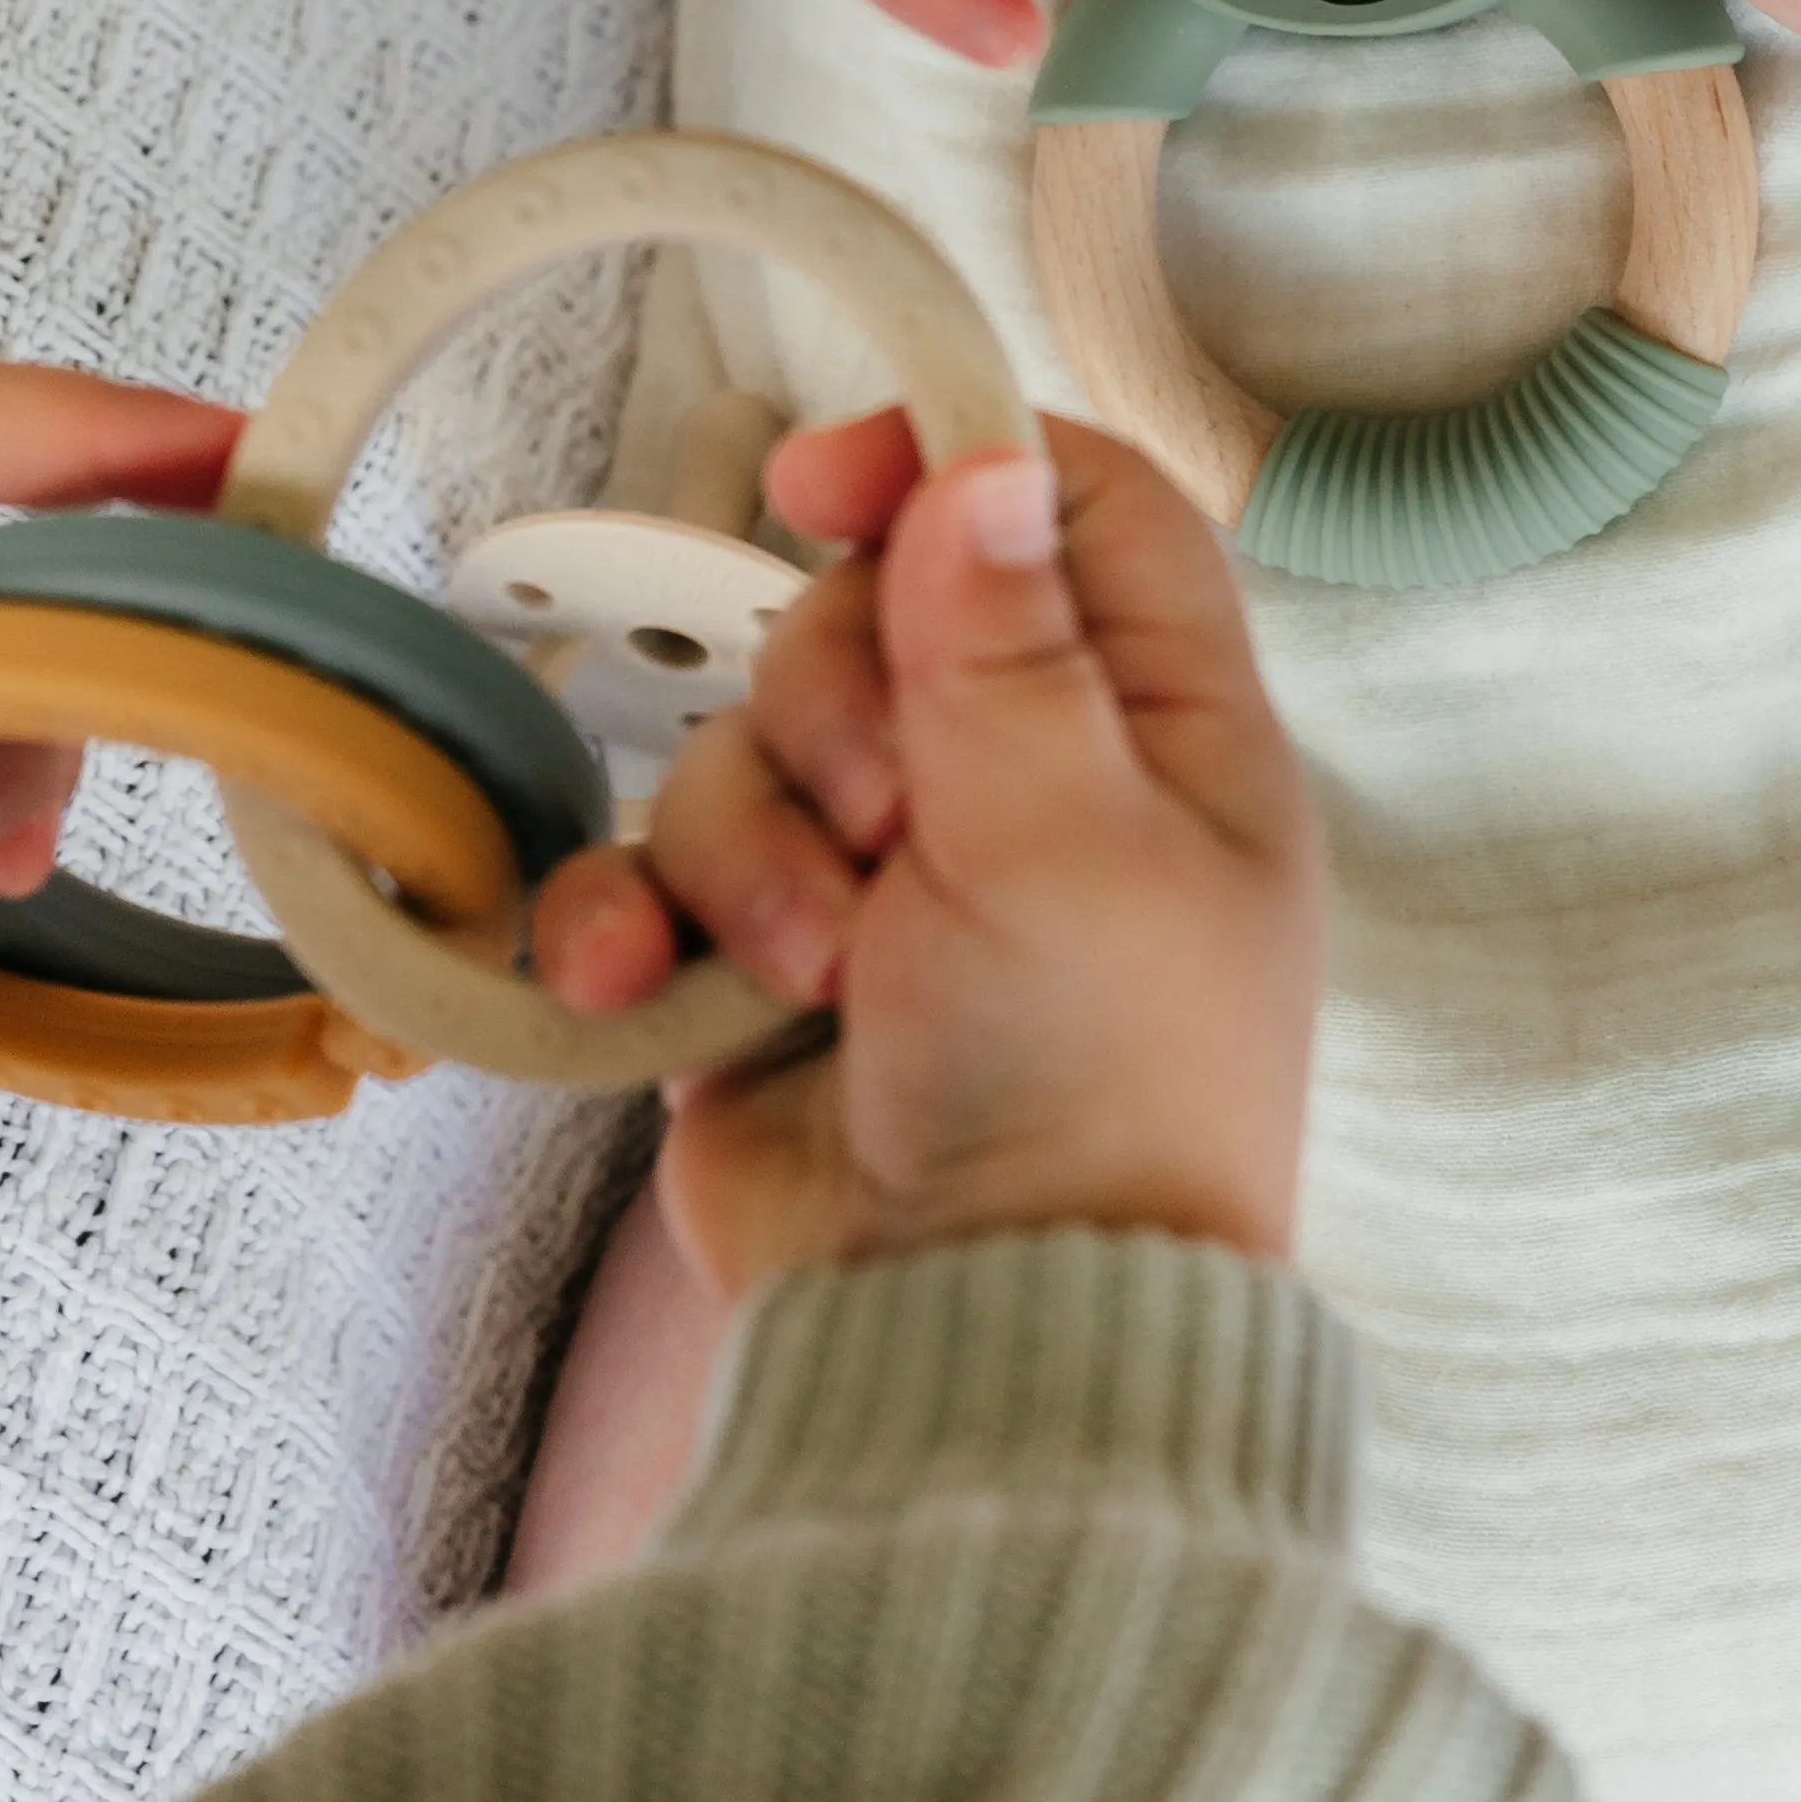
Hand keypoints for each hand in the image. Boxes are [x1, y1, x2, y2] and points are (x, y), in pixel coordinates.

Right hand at [530, 412, 1319, 1294]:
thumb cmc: (1090, 1100)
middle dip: (835, 716)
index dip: (948, 466)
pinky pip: (661, 877)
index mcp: (1160, 736)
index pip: (1071, 510)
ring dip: (753, 852)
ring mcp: (892, 882)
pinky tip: (653, 986)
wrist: (970, 1335)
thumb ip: (1011, 647)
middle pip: (871, 616)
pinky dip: (641, 924)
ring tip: (818, 972)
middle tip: (893, 838)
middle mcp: (1030, 789)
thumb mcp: (1071, 842)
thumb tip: (988, 467)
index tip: (829, 488)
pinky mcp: (767, 971)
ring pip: (751, 746)